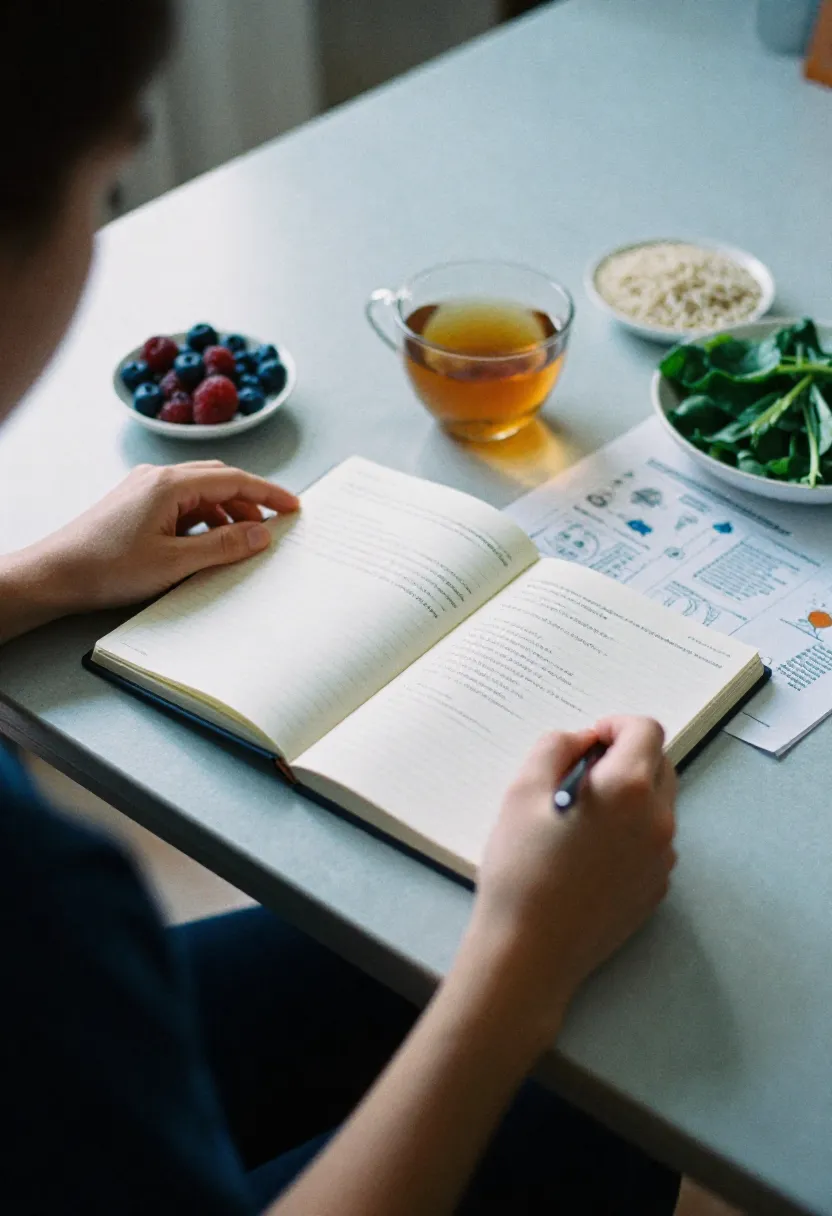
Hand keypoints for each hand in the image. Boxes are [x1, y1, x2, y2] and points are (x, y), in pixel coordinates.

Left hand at [2, 460, 297, 626]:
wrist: (56, 574)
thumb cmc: (108, 567)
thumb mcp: (175, 562)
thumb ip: (223, 545)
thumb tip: (262, 534)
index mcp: (169, 484)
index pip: (233, 479)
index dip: (268, 493)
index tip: (294, 506)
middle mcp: (157, 478)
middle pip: (218, 479)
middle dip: (249, 502)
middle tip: (272, 527)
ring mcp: (144, 489)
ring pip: (200, 492)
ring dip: (225, 513)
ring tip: (241, 543)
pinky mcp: (135, 504)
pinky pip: (181, 503)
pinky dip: (203, 519)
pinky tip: (207, 544)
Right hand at [465, 717, 675, 1045]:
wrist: (530, 951)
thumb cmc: (520, 868)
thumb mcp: (522, 791)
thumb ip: (555, 747)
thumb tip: (582, 741)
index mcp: (629, 788)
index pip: (645, 730)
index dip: (615, 725)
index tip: (588, 741)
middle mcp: (658, 820)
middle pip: (660, 764)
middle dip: (626, 756)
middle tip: (582, 773)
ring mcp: (662, 858)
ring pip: (658, 804)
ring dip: (630, 794)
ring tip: (582, 815)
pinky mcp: (657, 888)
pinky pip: (652, 842)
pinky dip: (630, 831)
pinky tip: (589, 852)